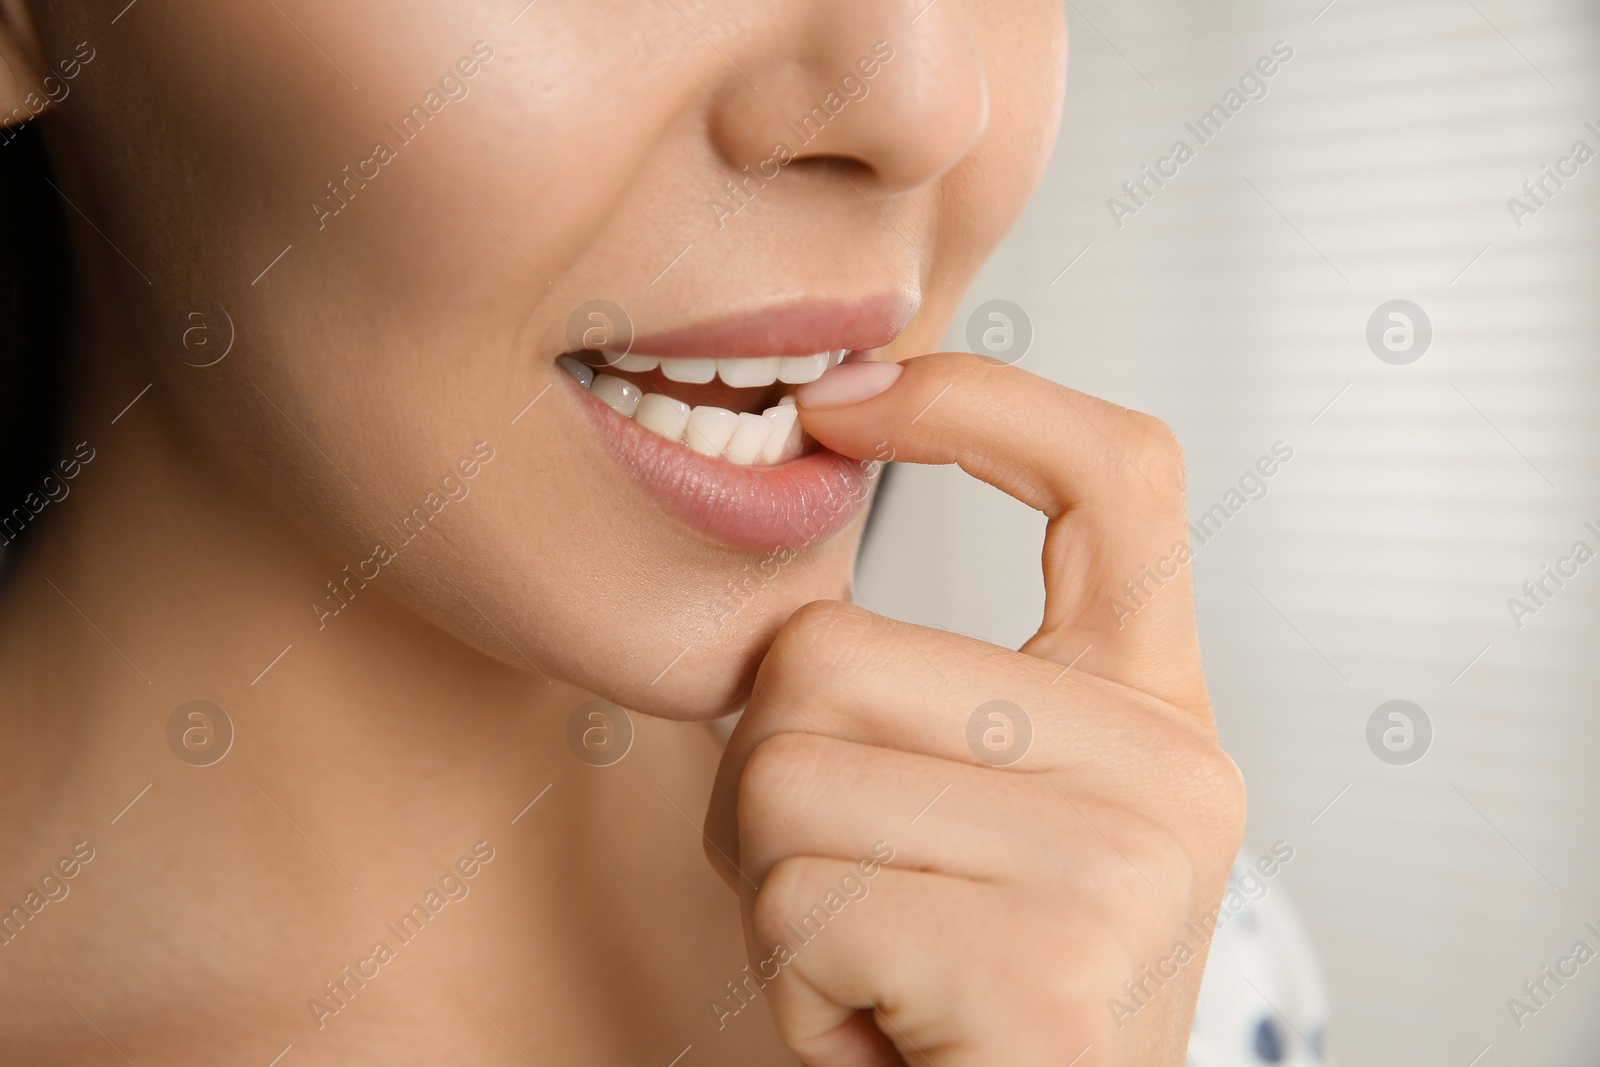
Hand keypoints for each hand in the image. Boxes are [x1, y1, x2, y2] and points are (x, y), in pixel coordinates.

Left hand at [702, 353, 1245, 1065]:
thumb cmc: (968, 991)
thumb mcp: (976, 813)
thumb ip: (927, 686)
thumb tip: (801, 525)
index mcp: (1153, 709)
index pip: (1116, 474)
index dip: (978, 399)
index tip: (843, 399)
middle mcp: (1169, 771)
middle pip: (829, 652)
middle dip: (768, 784)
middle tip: (844, 895)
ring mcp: (1126, 869)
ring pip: (787, 775)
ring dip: (775, 893)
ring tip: (873, 968)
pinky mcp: (1053, 975)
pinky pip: (801, 905)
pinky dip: (793, 985)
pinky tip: (885, 1032)